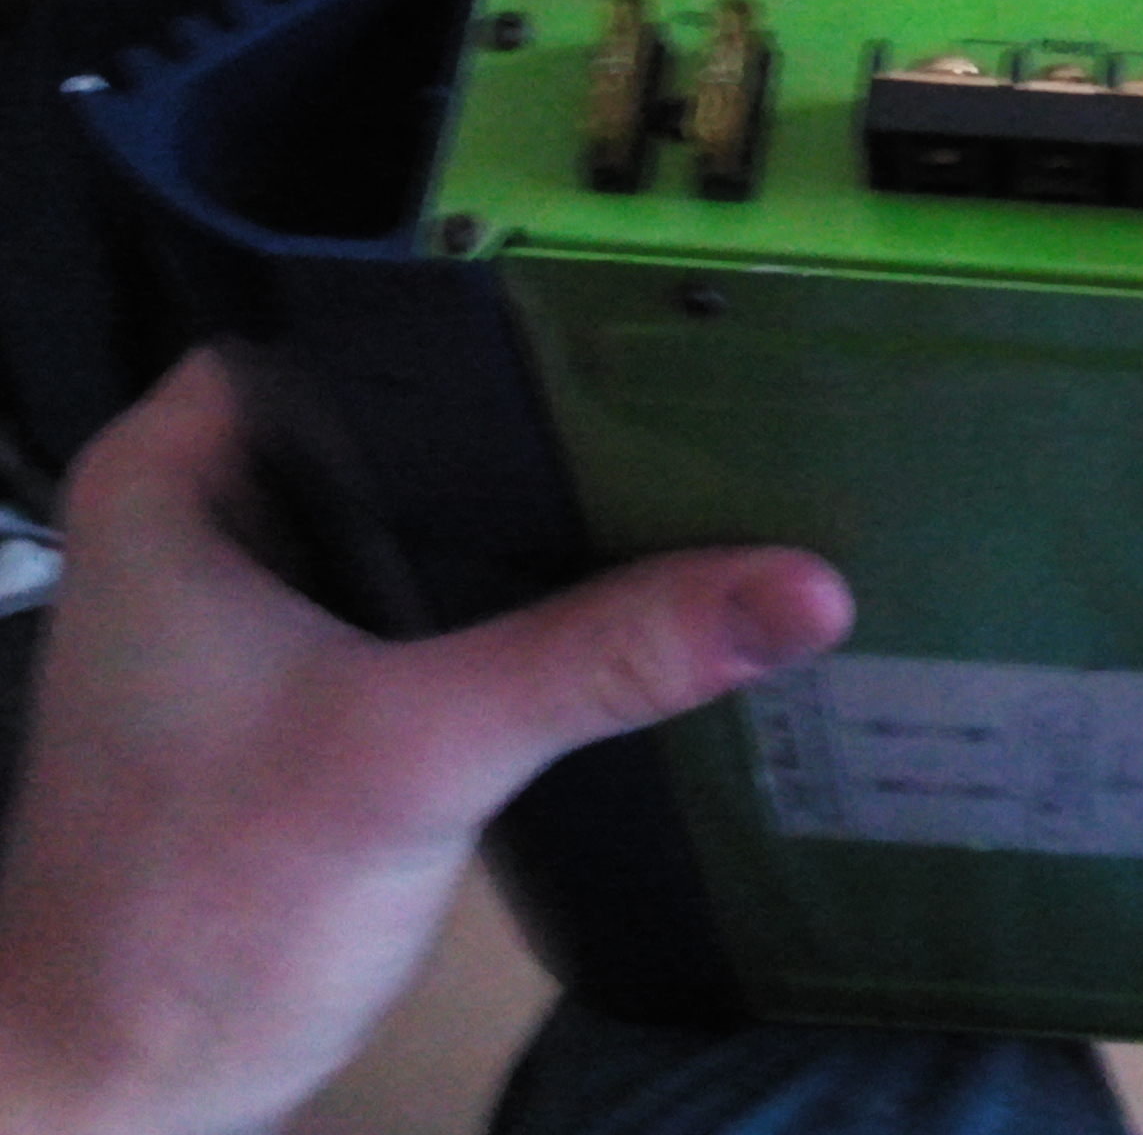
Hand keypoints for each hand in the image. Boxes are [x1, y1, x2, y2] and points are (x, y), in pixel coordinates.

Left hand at [0, 350, 852, 1134]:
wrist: (123, 1093)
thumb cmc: (200, 908)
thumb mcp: (418, 753)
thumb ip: (605, 657)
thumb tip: (802, 587)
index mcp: (177, 475)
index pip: (358, 322)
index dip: (502, 307)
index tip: (650, 304)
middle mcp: (211, 513)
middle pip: (414, 413)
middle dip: (551, 412)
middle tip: (716, 384)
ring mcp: (263, 602)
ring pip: (433, 506)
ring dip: (544, 511)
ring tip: (702, 469)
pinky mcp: (314, 681)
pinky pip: (440, 591)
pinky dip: (524, 593)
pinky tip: (636, 594)